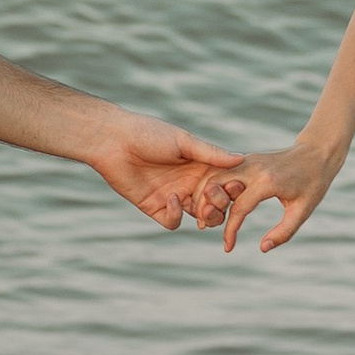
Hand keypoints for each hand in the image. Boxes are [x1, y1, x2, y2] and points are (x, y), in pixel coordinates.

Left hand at [83, 111, 240, 231]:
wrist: (113, 141)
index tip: (232, 187)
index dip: (230, 189)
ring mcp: (172, 196)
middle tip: (215, 201)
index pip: (223, 184)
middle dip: (219, 206)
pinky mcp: (154, 207)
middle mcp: (188, 182)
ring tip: (200, 209)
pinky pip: (172, 221)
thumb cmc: (149, 133)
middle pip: (214, 204)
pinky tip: (172, 199)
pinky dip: (176, 215)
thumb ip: (211, 153)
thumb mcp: (184, 141)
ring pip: (197, 217)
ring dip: (203, 216)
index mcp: (198, 165)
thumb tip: (241, 159)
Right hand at [204, 136, 340, 253]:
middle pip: (215, 186)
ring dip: (204, 195)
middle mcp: (252, 167)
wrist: (316, 153)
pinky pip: (220, 171)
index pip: (238, 209)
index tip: (228, 248)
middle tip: (204, 227)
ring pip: (213, 175)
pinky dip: (211, 186)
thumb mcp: (303, 211)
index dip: (230, 231)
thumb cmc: (313, 184)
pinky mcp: (245, 159)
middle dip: (206, 208)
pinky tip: (212, 204)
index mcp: (267, 181)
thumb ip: (283, 232)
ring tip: (205, 217)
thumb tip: (262, 248)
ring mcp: (247, 160)